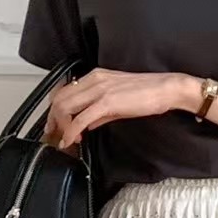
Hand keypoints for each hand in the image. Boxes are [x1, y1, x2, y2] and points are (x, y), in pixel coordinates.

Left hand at [46, 69, 195, 149]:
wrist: (165, 89)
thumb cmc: (147, 94)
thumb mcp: (117, 102)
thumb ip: (99, 113)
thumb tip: (87, 125)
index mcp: (95, 76)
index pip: (64, 91)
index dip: (55, 110)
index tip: (55, 125)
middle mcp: (93, 80)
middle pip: (59, 98)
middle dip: (53, 119)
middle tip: (53, 135)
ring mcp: (99, 90)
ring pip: (65, 107)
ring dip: (60, 126)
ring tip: (64, 139)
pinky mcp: (106, 102)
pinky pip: (80, 119)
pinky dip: (71, 132)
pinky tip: (70, 141)